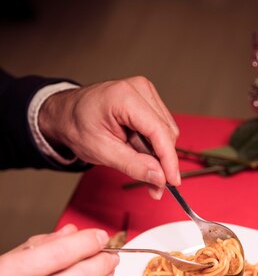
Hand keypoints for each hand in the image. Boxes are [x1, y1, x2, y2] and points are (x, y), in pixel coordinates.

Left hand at [38, 76, 179, 198]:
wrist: (66, 113)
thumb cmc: (77, 126)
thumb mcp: (102, 151)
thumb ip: (133, 165)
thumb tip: (159, 177)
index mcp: (124, 96)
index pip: (158, 131)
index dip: (169, 160)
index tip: (173, 182)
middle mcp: (139, 89)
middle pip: (166, 132)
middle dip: (162, 162)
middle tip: (153, 186)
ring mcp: (145, 92)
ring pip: (167, 132)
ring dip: (157, 155)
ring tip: (136, 164)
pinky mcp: (147, 100)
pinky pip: (161, 128)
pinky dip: (153, 146)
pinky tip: (137, 151)